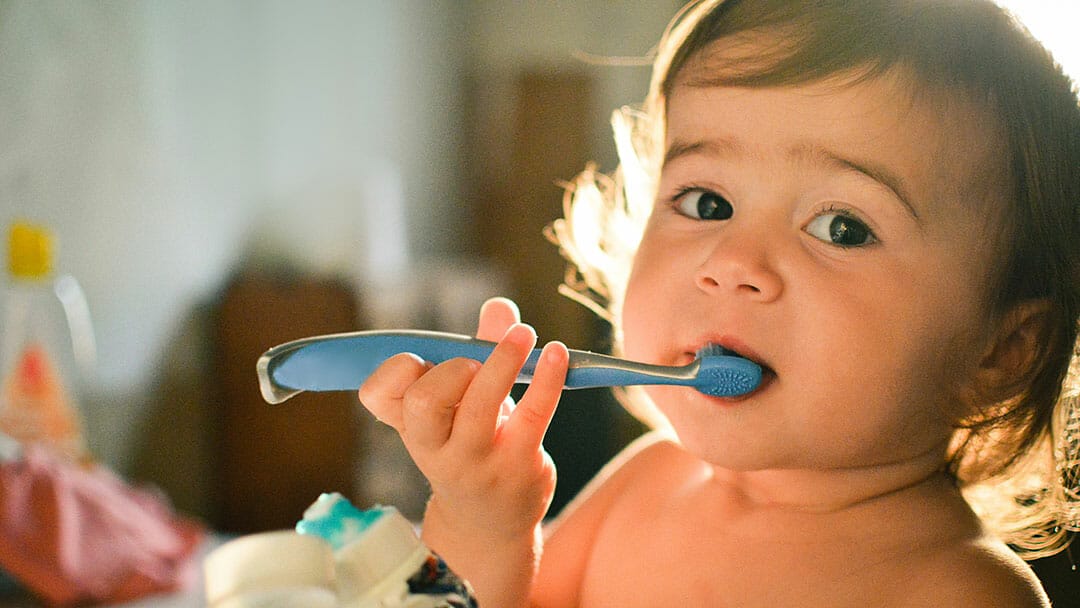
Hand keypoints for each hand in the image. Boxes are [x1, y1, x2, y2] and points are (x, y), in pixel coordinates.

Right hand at [357, 297, 568, 603]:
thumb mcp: (461, 405)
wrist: (490, 524)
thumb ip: (476, 351)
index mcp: (409, 427)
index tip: (422, 360)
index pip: (377, 394)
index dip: (395, 369)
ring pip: (478, 405)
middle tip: (475, 363)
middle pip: (423, 400)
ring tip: (523, 335)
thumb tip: (499, 305)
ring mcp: (475, 460)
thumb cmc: (471, 448)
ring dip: (502, 359)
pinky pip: (533, 413)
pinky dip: (546, 377)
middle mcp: (434, 448)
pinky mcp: (518, 464)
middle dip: (451, 368)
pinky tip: (556, 352)